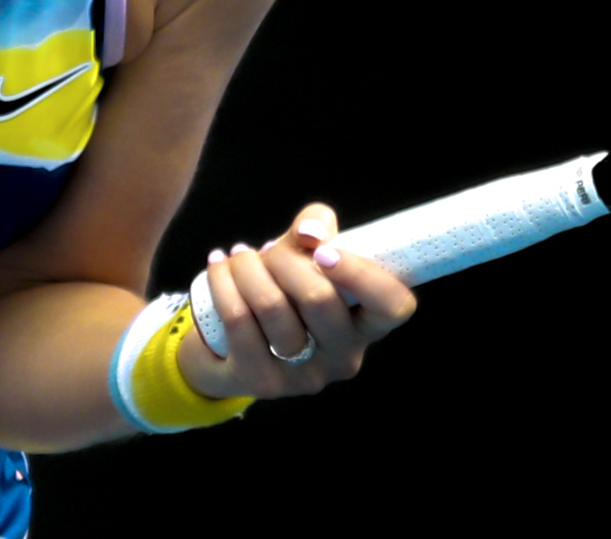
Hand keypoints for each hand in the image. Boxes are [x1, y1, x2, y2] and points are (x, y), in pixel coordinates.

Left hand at [176, 203, 416, 400]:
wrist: (234, 347)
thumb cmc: (285, 290)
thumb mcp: (308, 256)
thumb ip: (317, 227)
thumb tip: (309, 233)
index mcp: (367, 326)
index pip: (393, 305)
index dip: (362, 274)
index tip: (324, 251)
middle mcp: (343, 358)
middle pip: (319, 298)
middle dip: (285, 258)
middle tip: (269, 250)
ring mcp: (303, 377)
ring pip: (272, 306)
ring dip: (248, 268)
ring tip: (239, 256)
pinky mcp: (261, 383)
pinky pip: (238, 320)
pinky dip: (223, 282)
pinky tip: (218, 266)